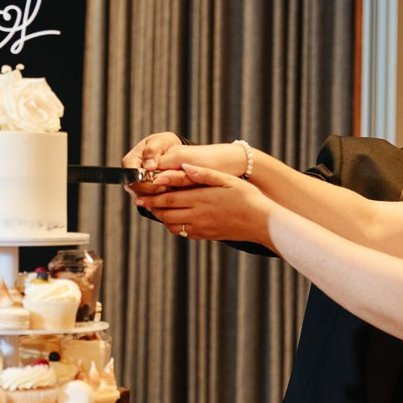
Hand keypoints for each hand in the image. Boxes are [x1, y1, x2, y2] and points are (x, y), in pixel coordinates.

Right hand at [122, 131, 183, 198]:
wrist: (172, 152)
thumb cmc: (164, 145)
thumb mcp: (160, 141)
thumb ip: (153, 151)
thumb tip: (148, 166)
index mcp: (130, 162)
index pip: (132, 177)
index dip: (145, 180)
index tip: (160, 179)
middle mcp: (131, 176)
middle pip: (137, 190)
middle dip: (153, 190)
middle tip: (169, 187)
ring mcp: (137, 187)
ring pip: (144, 199)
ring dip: (158, 197)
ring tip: (172, 189)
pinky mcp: (146, 195)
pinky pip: (151, 203)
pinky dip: (162, 201)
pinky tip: (171, 194)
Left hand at [141, 163, 273, 243]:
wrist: (262, 222)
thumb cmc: (247, 197)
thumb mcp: (227, 180)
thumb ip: (204, 174)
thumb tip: (184, 166)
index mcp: (201, 199)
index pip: (169, 199)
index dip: (152, 198)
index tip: (140, 196)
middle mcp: (199, 215)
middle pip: (167, 214)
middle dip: (153, 208)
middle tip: (142, 202)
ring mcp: (202, 228)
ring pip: (173, 226)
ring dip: (163, 218)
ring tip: (158, 210)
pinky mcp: (207, 236)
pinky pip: (185, 233)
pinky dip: (176, 227)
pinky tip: (176, 220)